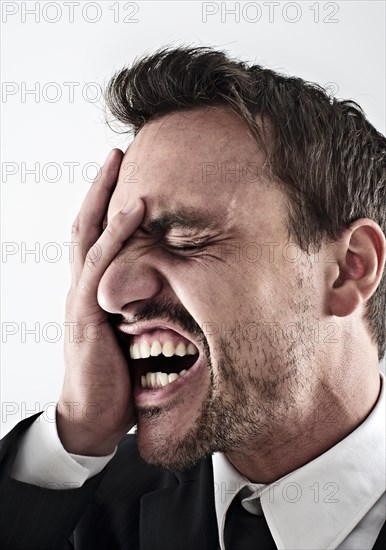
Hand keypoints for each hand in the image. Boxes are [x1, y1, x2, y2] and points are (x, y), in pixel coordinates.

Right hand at [57, 149, 143, 455]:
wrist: (95, 415)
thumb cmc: (117, 375)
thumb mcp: (133, 333)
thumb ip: (145, 307)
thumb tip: (176, 291)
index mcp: (94, 289)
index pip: (98, 237)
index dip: (109, 203)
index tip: (126, 174)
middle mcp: (83, 285)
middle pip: (87, 224)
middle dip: (101, 186)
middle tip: (117, 152)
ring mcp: (81, 296)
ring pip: (88, 236)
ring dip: (105, 197)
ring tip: (119, 162)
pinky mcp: (85, 313)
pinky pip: (100, 265)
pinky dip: (115, 235)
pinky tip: (132, 211)